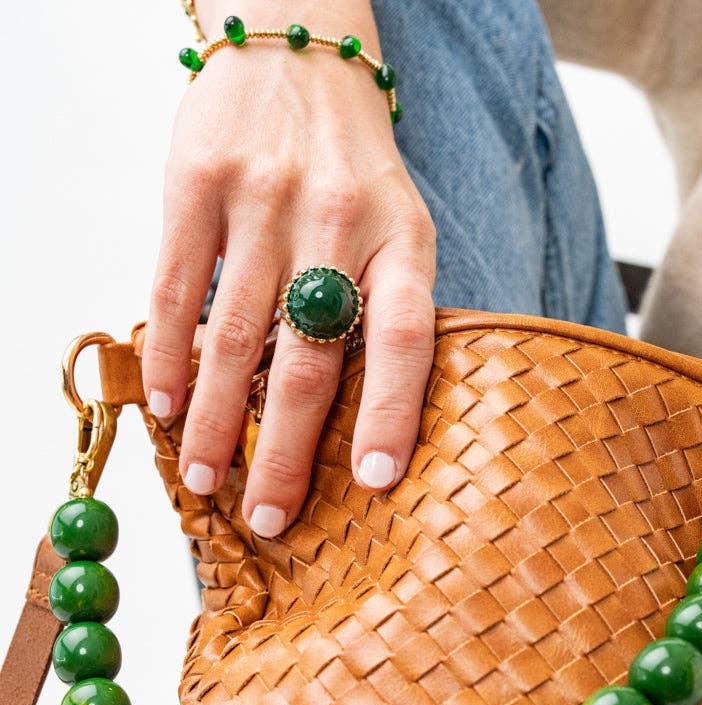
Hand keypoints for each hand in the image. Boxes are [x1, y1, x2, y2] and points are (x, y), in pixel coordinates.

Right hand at [142, 1, 434, 537]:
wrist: (301, 62)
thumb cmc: (358, 172)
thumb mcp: (402, 230)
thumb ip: (386, 309)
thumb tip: (364, 423)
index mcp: (402, 241)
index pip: (402, 340)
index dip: (390, 414)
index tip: (374, 482)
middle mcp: (336, 220)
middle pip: (309, 357)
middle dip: (285, 450)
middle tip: (269, 518)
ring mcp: (263, 199)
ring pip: (235, 336)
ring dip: (219, 422)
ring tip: (208, 482)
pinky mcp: (197, 183)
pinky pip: (177, 287)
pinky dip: (172, 356)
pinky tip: (170, 409)